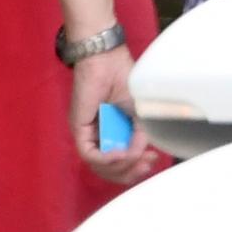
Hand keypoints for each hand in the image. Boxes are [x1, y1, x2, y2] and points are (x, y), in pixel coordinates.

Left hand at [70, 46, 159, 184]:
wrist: (107, 60)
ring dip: (120, 167)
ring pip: (98, 166)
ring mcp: (87, 133)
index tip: (152, 159)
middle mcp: (97, 135)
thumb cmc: (122, 78)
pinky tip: (121, 152)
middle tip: (146, 165)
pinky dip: (106, 158)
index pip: (119, 162)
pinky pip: (89, 154)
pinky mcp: (78, 128)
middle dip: (129, 172)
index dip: (136, 167)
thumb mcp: (138, 114)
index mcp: (112, 132)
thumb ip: (139, 137)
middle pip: (108, 170)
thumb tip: (139, 155)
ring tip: (135, 158)